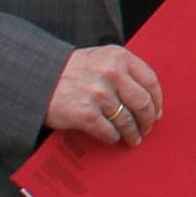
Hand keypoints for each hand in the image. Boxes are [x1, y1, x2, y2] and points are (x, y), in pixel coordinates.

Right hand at [45, 44, 163, 146]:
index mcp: (118, 57)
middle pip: (143, 103)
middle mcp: (111, 73)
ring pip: (127, 120)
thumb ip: (123, 70)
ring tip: (133, 139)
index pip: (150, 80)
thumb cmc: (71, 71)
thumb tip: (149, 97)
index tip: (157, 112)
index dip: (157, 100)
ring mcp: (98, 94)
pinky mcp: (85, 113)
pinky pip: (109, 131)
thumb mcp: (100, 58)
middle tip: (147, 129)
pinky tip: (113, 138)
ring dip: (132, 133)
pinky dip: (113, 137)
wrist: (38, 79)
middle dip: (148, 120)